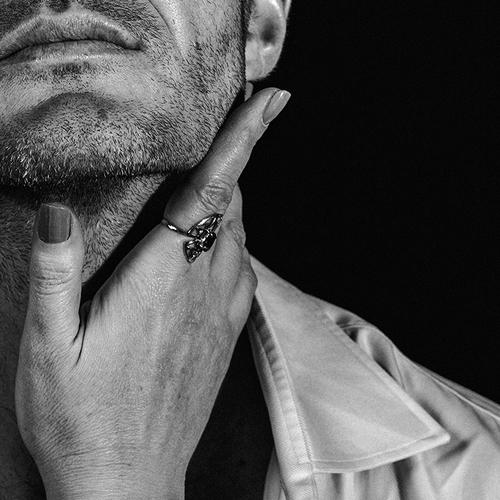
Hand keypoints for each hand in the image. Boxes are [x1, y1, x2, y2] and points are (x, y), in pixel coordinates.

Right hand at [15, 87, 289, 499]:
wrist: (128, 482)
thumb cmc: (81, 419)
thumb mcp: (45, 346)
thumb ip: (53, 274)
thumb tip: (56, 211)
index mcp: (162, 280)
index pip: (213, 192)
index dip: (242, 142)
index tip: (271, 103)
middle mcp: (203, 290)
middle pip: (234, 207)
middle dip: (233, 167)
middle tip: (225, 138)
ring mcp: (221, 316)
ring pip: (242, 238)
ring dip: (232, 206)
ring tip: (212, 187)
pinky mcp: (225, 338)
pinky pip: (244, 275)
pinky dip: (235, 247)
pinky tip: (215, 249)